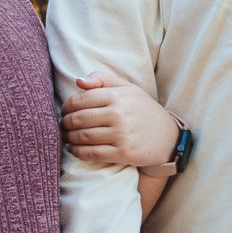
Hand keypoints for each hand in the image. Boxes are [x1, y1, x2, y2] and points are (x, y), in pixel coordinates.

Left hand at [62, 73, 180, 167]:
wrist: (168, 137)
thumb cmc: (143, 110)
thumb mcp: (128, 88)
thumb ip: (103, 79)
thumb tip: (78, 81)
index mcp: (118, 96)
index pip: (80, 100)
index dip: (67, 106)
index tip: (65, 111)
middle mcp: (119, 114)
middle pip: (78, 119)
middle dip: (65, 123)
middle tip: (63, 125)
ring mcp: (121, 135)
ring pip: (82, 137)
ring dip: (69, 138)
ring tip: (68, 136)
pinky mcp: (123, 153)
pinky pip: (91, 153)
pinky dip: (78, 152)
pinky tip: (74, 149)